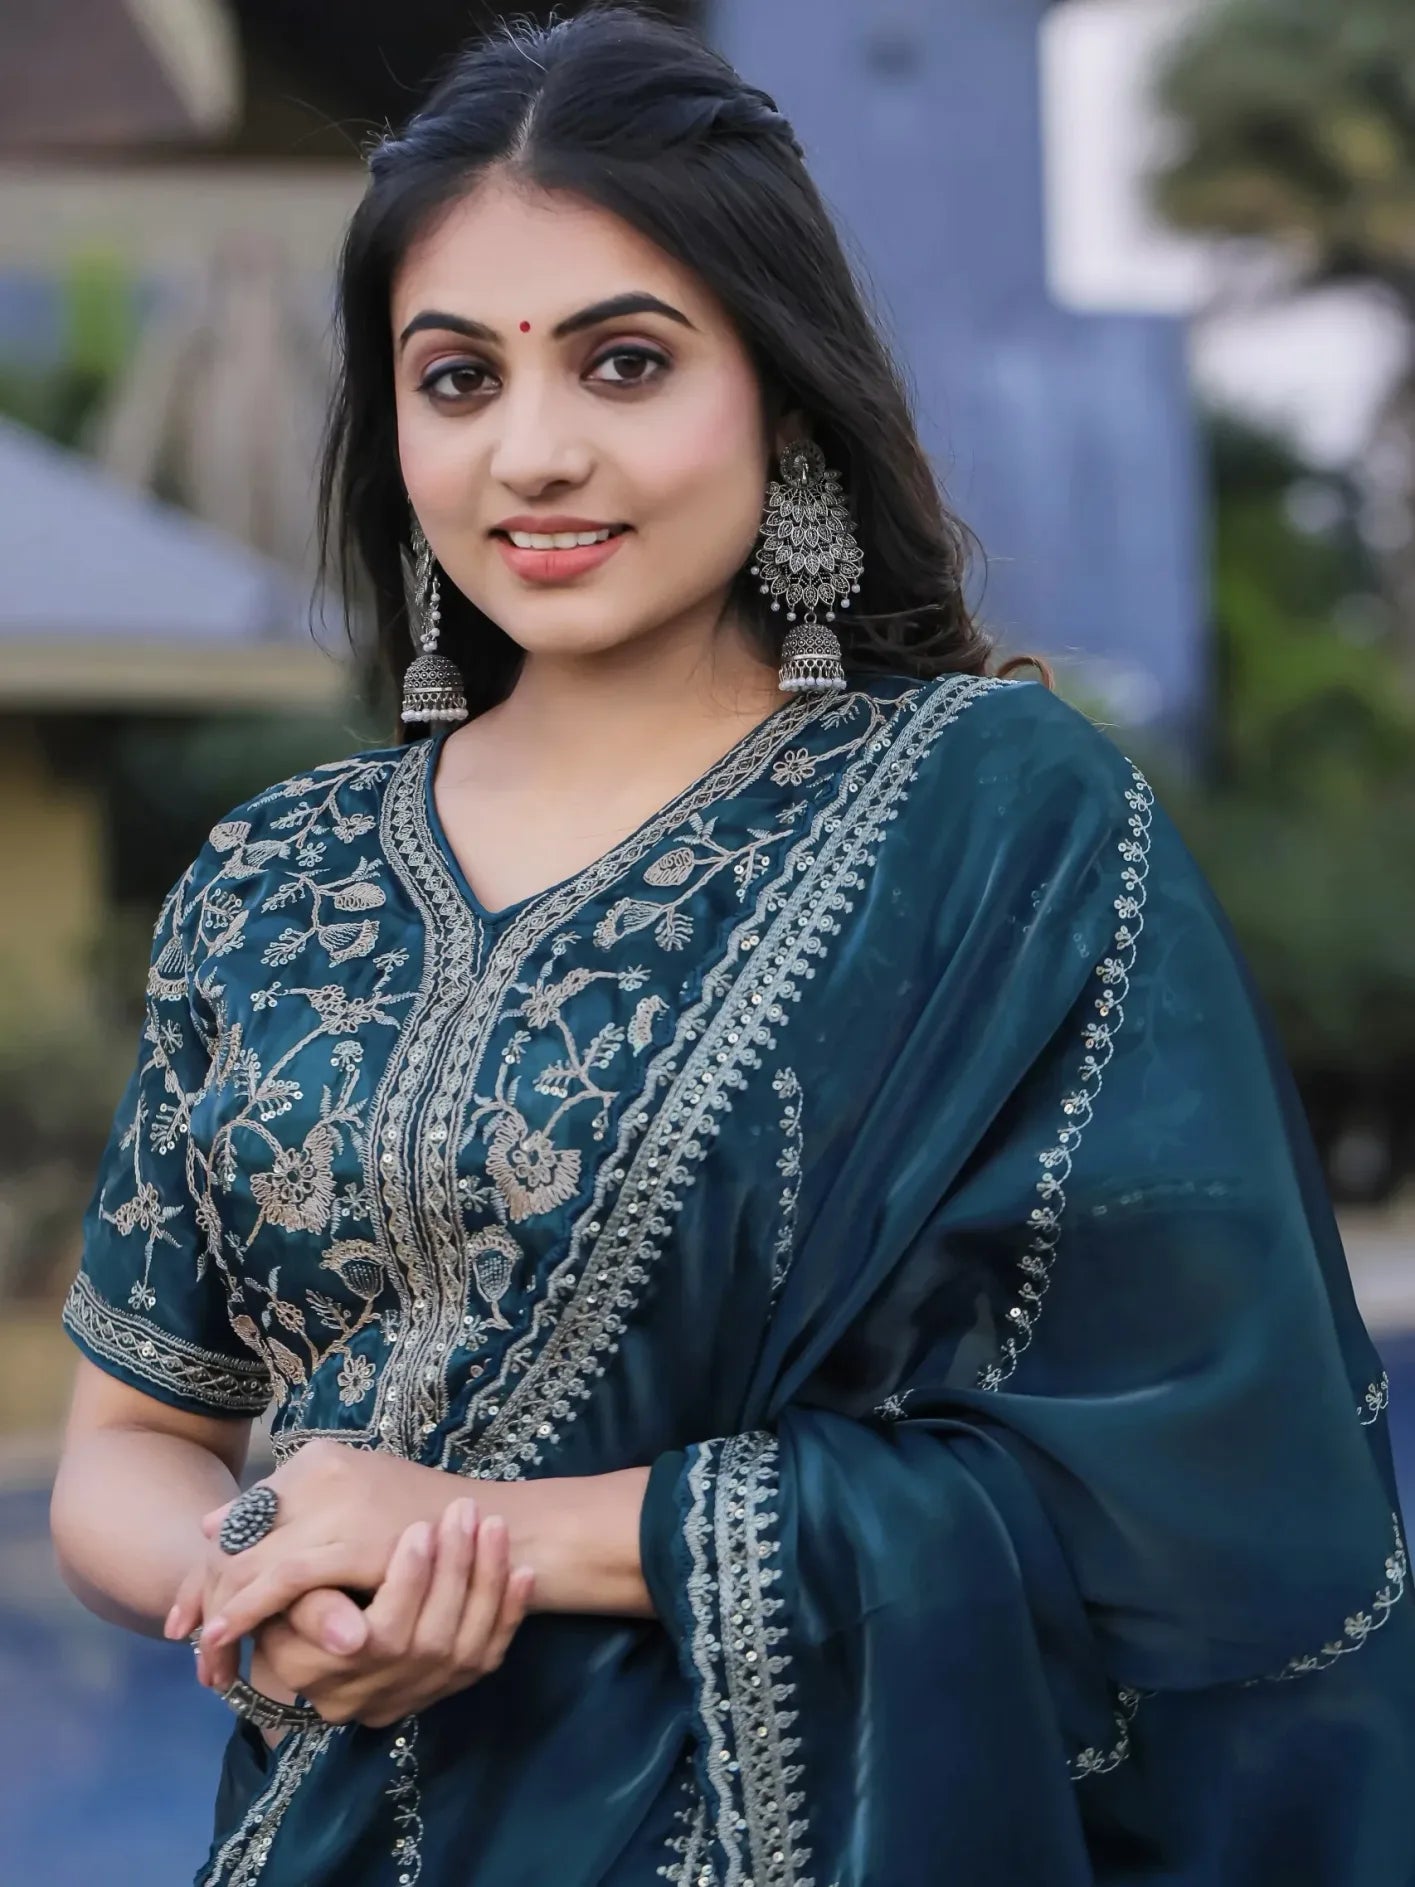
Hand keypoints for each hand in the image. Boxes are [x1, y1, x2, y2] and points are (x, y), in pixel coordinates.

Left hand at [168, 1438, 469, 1689]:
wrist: (491, 1521)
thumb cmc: (422, 1512)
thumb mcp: (353, 1495)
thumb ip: (290, 1506)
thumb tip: (210, 1528)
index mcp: (320, 1457)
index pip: (244, 1511)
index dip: (212, 1558)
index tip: (190, 1600)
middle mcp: (319, 1470)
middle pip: (238, 1535)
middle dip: (204, 1588)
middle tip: (182, 1630)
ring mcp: (334, 1503)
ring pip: (251, 1558)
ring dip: (220, 1604)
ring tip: (201, 1642)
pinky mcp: (351, 1542)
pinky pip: (283, 1580)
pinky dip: (249, 1608)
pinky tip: (226, 1634)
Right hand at [257, 1499, 532, 1729]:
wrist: (341, 1617)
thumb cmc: (301, 1582)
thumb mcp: (282, 1585)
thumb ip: (296, 1589)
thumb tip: (312, 1602)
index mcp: (317, 1673)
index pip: (372, 1637)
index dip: (404, 1584)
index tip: (420, 1530)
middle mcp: (367, 1697)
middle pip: (422, 1638)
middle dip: (447, 1570)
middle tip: (462, 1512)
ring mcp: (415, 1693)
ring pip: (461, 1643)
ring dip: (482, 1579)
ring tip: (489, 1522)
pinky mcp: (456, 1685)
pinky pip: (492, 1652)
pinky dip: (509, 1610)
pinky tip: (521, 1571)